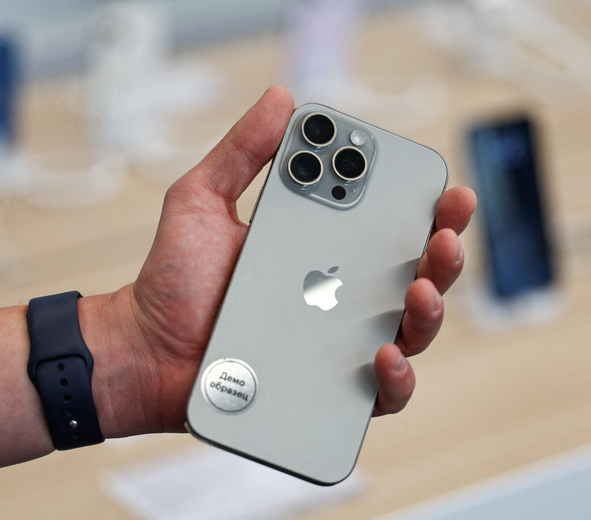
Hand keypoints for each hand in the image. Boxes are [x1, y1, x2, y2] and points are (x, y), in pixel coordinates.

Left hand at [122, 86, 475, 431]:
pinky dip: (396, 378)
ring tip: (420, 290)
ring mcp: (341, 343)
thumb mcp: (203, 202)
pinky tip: (384, 355)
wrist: (145, 349)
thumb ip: (241, 153)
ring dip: (431, 308)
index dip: (426, 208)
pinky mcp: (331, 389)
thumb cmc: (176, 280)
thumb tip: (281, 100)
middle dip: (445, 251)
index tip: (441, 189)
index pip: (390, 225)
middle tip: (445, 234)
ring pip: (413, 331)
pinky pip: (380, 391)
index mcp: (323, 247)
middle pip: (418, 274)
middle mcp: (343, 295)